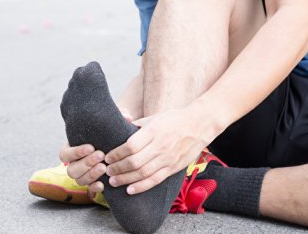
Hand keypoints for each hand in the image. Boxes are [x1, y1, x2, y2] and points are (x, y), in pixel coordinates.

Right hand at [59, 106, 133, 192]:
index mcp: (71, 149)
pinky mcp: (92, 182)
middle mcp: (74, 163)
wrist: (116, 145)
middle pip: (71, 169)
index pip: (64, 154)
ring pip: (79, 179)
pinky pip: (89, 189)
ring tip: (104, 168)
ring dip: (91, 174)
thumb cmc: (109, 132)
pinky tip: (103, 184)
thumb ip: (116, 117)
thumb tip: (127, 117)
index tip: (91, 146)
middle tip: (101, 155)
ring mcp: (82, 174)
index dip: (76, 152)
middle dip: (86, 163)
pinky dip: (95, 187)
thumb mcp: (111, 123)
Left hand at [104, 102, 222, 194]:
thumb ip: (138, 125)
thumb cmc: (174, 119)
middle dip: (117, 168)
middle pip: (134, 162)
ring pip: (143, 173)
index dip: (116, 154)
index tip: (107, 157)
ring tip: (113, 181)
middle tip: (107, 170)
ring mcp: (168, 158)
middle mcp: (160, 146)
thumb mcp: (154, 117)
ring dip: (125, 179)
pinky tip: (130, 189)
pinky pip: (155, 180)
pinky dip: (141, 187)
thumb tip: (120, 128)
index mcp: (153, 131)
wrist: (200, 124)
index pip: (130, 146)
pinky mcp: (173, 168)